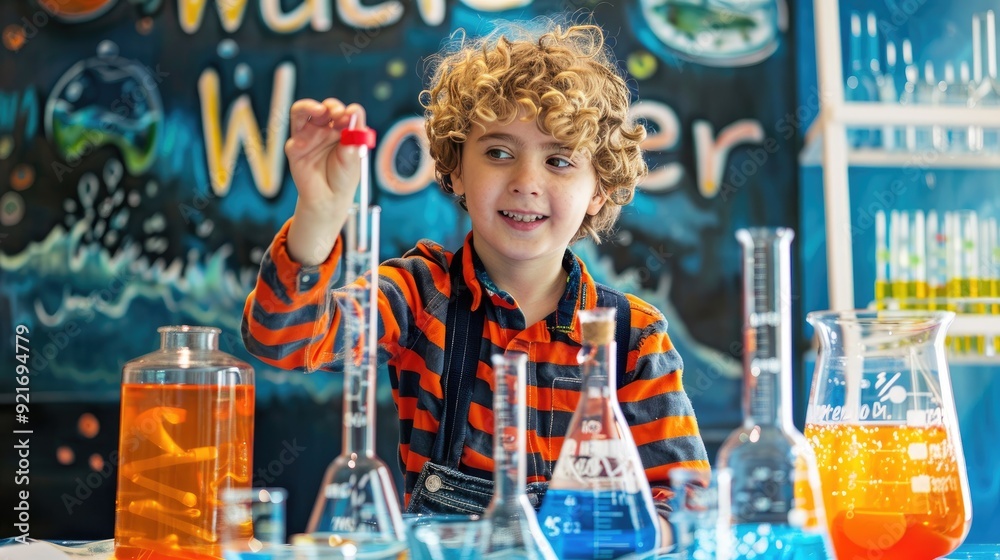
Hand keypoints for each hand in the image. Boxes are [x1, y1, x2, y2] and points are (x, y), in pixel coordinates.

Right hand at [285, 98, 367, 264]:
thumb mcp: (354, 157)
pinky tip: (305, 143)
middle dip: (332, 107)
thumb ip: (354, 135)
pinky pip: (294, 138)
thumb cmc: (344, 178)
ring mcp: (308, 137)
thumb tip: (355, 112)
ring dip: (309, 107)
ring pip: (302, 112)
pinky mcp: (295, 149)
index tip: (351, 114)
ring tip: (319, 110)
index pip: (344, 113)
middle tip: (338, 113)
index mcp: (342, 130)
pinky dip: (300, 137)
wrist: (329, 200)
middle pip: (325, 109)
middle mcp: (324, 130)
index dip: (348, 111)